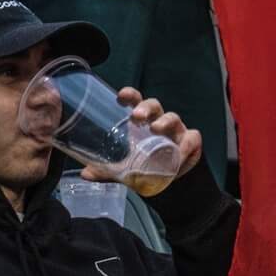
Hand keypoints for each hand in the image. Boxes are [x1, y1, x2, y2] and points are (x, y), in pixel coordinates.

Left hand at [82, 87, 202, 184]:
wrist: (169, 180)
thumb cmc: (145, 165)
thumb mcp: (124, 169)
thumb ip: (106, 171)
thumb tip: (84, 173)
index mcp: (141, 121)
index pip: (135, 102)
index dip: (130, 95)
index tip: (120, 95)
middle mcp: (159, 121)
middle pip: (154, 106)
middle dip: (145, 108)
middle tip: (136, 116)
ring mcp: (176, 130)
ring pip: (172, 118)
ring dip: (164, 121)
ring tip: (156, 128)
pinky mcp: (190, 142)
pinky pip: (191, 139)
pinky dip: (186, 146)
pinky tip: (179, 154)